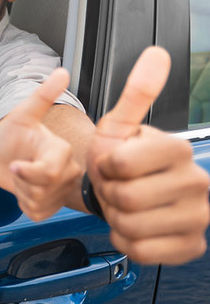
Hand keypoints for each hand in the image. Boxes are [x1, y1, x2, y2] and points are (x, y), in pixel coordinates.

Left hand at [0, 68, 81, 220]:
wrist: (0, 155)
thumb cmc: (11, 135)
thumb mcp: (22, 115)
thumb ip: (42, 96)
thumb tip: (62, 72)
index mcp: (64, 151)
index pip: (49, 173)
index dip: (27, 172)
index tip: (14, 165)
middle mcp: (70, 172)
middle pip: (43, 189)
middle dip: (22, 180)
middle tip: (18, 166)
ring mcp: (63, 191)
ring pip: (39, 202)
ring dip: (21, 192)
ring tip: (22, 176)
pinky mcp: (53, 207)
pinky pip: (37, 213)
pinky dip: (24, 204)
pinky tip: (24, 189)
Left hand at [89, 47, 209, 264]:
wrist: (127, 194)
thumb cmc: (121, 160)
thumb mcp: (119, 127)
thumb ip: (136, 93)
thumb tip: (156, 53)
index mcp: (178, 149)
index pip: (119, 164)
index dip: (105, 166)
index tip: (114, 163)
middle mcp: (198, 182)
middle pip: (125, 197)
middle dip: (109, 194)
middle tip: (117, 187)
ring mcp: (198, 217)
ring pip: (132, 225)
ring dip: (116, 217)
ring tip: (124, 205)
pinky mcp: (190, 247)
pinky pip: (141, 250)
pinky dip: (126, 241)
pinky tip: (133, 226)